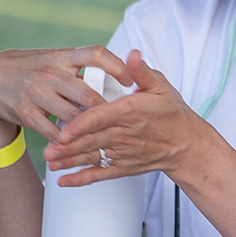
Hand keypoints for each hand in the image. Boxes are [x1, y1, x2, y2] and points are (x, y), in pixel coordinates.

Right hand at [0, 46, 131, 141]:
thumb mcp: (57, 59)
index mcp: (63, 57)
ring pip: (74, 117)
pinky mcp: (26, 113)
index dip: (117, 67)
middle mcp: (50, 73)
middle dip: (107, 110)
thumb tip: (125, 73)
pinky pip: (54, 133)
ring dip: (90, 128)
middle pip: (89, 94)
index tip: (130, 82)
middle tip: (119, 120)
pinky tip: (78, 142)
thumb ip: (83, 67)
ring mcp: (36, 93)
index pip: (95, 54)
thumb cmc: (35, 69)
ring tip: (103, 133)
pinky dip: (69, 141)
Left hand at [43, 50, 203, 185]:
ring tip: (51, 162)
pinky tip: (65, 181)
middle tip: (47, 150)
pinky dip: (82, 179)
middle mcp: (125, 134)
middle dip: (69, 147)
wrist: (187, 144)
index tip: (65, 131)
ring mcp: (123, 152)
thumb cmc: (172, 114)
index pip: (101, 119)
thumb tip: (131, 55)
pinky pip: (101, 174)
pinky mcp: (124, 166)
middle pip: (92, 140)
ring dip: (70, 161)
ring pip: (92, 157)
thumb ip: (141, 71)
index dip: (81, 126)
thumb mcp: (160, 87)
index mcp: (130, 112)